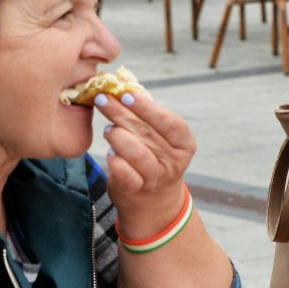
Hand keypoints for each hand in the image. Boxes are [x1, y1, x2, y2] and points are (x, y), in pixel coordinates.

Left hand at [97, 90, 196, 234]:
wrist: (153, 202)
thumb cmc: (153, 158)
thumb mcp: (160, 138)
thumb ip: (148, 116)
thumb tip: (124, 85)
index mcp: (185, 144)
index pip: (169, 122)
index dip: (147, 107)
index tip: (126, 94)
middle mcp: (175, 161)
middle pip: (147, 133)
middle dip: (122, 113)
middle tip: (103, 99)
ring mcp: (157, 178)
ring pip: (136, 152)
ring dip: (118, 136)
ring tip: (108, 129)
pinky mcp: (137, 191)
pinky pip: (124, 173)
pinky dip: (115, 160)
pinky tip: (111, 153)